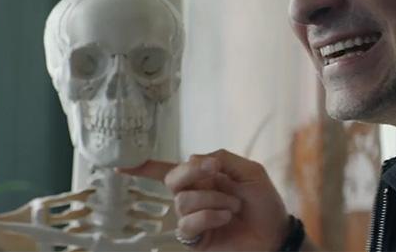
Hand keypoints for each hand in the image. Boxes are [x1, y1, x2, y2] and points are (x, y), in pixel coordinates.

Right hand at [120, 150, 289, 250]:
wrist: (275, 232)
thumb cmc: (264, 202)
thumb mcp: (249, 171)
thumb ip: (223, 158)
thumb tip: (193, 157)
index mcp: (203, 178)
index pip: (169, 170)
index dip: (145, 167)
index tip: (120, 165)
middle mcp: (193, 196)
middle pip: (173, 179)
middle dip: (192, 172)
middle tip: (215, 170)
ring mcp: (193, 218)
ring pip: (184, 200)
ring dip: (213, 199)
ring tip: (234, 207)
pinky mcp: (195, 238)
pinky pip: (189, 223)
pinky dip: (209, 216)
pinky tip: (226, 218)